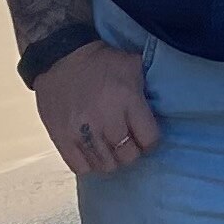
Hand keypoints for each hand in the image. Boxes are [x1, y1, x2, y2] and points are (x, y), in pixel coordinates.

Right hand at [32, 38, 161, 176]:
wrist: (60, 56)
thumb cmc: (101, 62)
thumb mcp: (133, 65)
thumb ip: (148, 90)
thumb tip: (163, 108)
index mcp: (127, 99)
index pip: (150, 139)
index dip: (150, 140)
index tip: (145, 136)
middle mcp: (105, 119)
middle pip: (128, 156)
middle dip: (131, 151)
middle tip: (127, 142)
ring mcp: (81, 131)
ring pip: (106, 165)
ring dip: (111, 159)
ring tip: (109, 148)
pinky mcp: (61, 138)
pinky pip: (81, 167)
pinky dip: (89, 163)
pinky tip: (92, 152)